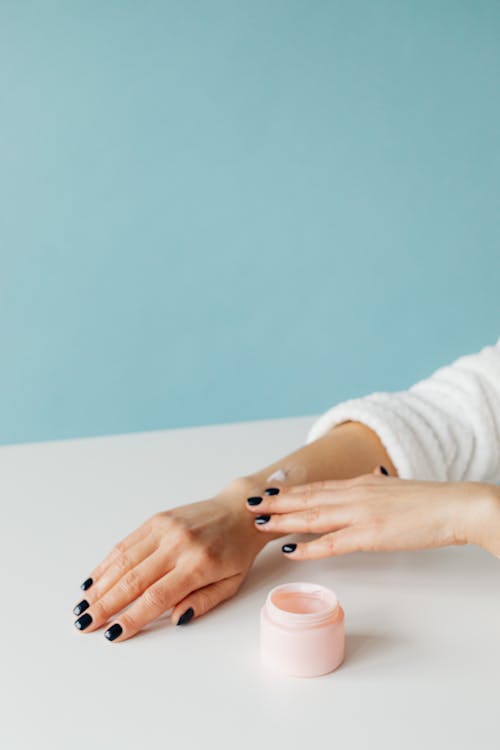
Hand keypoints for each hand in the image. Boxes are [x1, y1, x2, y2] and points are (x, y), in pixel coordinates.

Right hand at [73, 480, 266, 641]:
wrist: (240, 510)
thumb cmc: (237, 551)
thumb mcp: (231, 583)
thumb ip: (203, 602)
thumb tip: (173, 619)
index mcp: (199, 564)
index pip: (157, 596)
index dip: (132, 617)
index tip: (113, 634)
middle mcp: (178, 544)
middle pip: (133, 580)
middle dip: (106, 605)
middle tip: (85, 624)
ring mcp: (165, 529)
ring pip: (123, 560)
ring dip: (100, 585)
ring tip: (83, 606)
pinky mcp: (156, 519)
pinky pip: (126, 543)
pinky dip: (107, 563)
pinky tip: (94, 580)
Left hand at [245, 467, 499, 558]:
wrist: (452, 506)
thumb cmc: (427, 501)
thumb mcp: (394, 487)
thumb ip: (377, 484)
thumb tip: (372, 476)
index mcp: (360, 485)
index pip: (317, 487)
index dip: (290, 491)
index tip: (267, 492)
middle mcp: (354, 495)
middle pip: (308, 499)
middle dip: (277, 503)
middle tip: (250, 504)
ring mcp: (360, 514)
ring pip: (313, 516)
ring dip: (284, 520)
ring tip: (260, 522)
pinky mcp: (370, 535)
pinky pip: (332, 542)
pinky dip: (308, 546)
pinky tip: (290, 549)